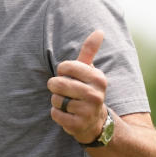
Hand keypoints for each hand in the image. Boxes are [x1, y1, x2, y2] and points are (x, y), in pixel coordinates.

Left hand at [48, 30, 108, 144]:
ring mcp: (88, 111)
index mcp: (98, 78)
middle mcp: (95, 94)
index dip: (62, 71)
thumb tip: (99, 31)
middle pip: (58, 83)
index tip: (70, 76)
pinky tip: (68, 114)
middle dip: (56, 87)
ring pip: (56, 99)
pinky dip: (57, 114)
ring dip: (57, 101)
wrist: (95, 122)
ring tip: (68, 104)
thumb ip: (90, 51)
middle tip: (65, 91)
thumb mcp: (89, 71)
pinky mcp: (78, 125)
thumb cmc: (87, 90)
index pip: (65, 66)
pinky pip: (55, 114)